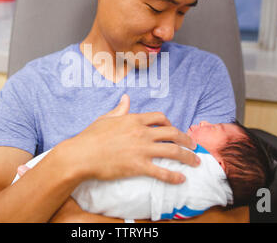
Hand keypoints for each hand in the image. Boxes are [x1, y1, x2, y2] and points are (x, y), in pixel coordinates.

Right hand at [51, 94, 199, 184]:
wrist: (81, 155)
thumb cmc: (90, 137)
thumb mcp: (106, 118)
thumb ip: (119, 109)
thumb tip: (126, 98)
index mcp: (133, 120)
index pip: (160, 118)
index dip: (170, 123)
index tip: (174, 129)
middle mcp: (141, 133)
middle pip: (172, 133)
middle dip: (187, 139)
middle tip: (194, 145)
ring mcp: (141, 150)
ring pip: (172, 151)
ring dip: (188, 157)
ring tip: (195, 162)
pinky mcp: (138, 166)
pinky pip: (161, 171)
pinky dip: (174, 176)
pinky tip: (181, 179)